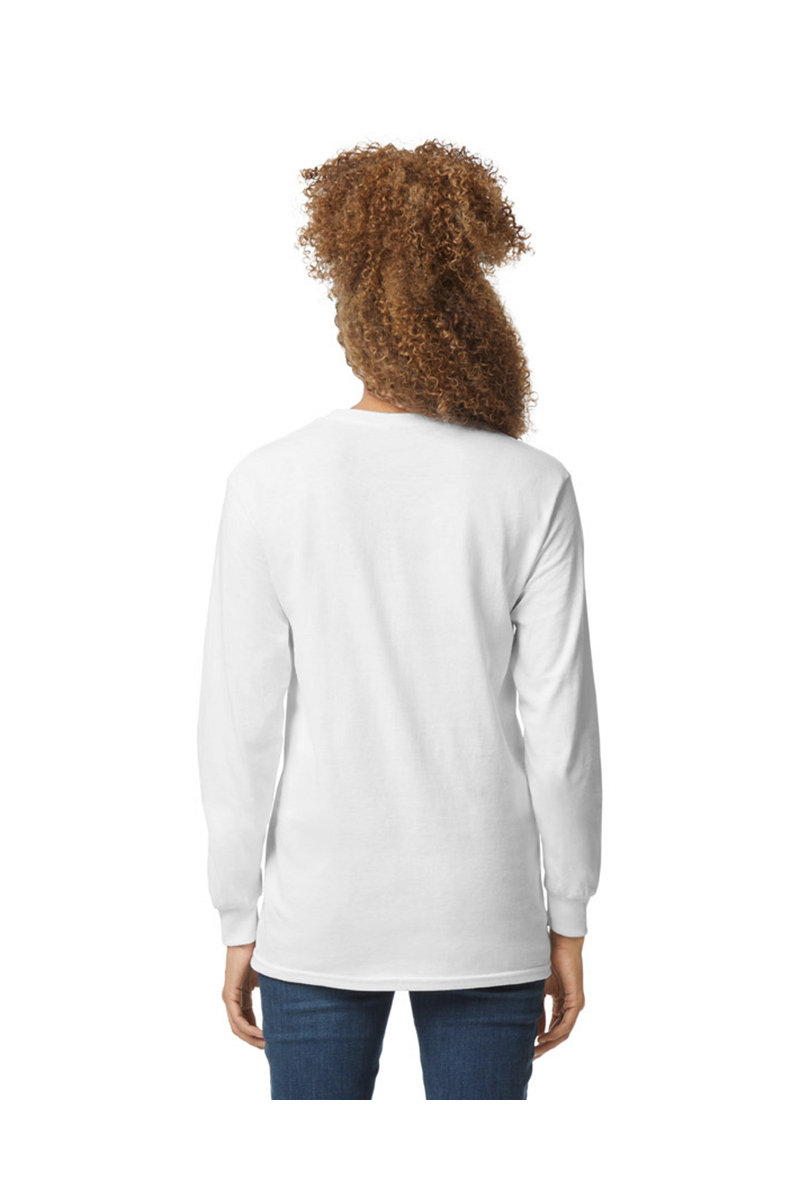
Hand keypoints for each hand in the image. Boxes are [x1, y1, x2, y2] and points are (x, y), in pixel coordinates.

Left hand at [222, 943, 264, 1049]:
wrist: (247, 937)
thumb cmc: (258, 952)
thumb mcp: (267, 977)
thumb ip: (272, 990)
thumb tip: (288, 1000)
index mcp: (240, 995)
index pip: (246, 1020)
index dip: (257, 1032)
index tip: (271, 1039)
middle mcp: (232, 998)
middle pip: (240, 1028)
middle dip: (254, 1040)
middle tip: (269, 1048)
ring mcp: (229, 997)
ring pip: (237, 1026)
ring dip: (251, 1038)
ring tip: (266, 1044)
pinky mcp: (229, 994)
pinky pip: (236, 1018)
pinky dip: (248, 1028)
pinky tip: (260, 1033)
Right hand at [534, 930, 585, 1058]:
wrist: (560, 944)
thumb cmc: (548, 960)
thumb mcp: (538, 988)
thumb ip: (535, 1006)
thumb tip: (528, 1026)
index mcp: (561, 1003)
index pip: (552, 1027)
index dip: (541, 1039)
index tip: (528, 1048)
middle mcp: (570, 1006)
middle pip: (559, 1034)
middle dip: (545, 1046)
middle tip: (532, 1057)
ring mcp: (574, 1005)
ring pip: (564, 1032)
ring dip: (550, 1043)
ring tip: (536, 1051)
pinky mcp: (576, 1001)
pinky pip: (567, 1023)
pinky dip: (555, 1032)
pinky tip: (543, 1038)